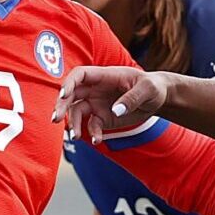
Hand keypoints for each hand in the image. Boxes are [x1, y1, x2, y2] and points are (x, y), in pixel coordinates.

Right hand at [55, 66, 171, 142]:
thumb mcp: (147, 89)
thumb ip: (131, 98)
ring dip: (72, 124)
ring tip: (74, 136)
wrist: (159, 99)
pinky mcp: (102, 118)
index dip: (68, 83)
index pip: (80, 75)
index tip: (63, 95)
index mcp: (105, 76)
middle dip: (61, 106)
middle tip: (56, 119)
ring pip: (76, 112)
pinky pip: (91, 125)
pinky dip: (91, 133)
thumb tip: (115, 111)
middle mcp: (96, 89)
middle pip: (71, 94)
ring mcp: (97, 104)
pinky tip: (97, 140)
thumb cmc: (153, 87)